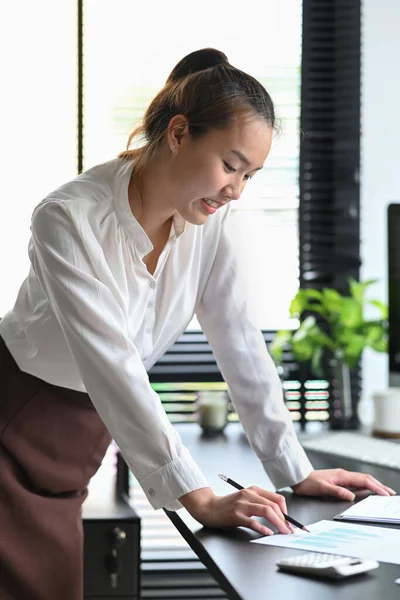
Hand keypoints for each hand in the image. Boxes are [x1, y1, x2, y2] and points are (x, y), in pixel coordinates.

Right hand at [179, 486, 294, 535]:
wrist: (208, 507)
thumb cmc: (228, 505)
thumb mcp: (245, 499)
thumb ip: (259, 503)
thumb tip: (279, 516)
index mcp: (253, 490)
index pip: (277, 498)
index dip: (287, 511)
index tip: (289, 522)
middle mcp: (249, 494)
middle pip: (274, 505)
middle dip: (285, 519)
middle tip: (288, 531)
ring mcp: (242, 504)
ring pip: (267, 511)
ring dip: (278, 523)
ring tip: (283, 532)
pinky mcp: (236, 514)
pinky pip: (253, 521)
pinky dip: (263, 528)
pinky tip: (268, 533)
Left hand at [292, 469, 396, 500]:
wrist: (298, 477)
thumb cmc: (308, 482)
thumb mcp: (322, 488)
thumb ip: (337, 491)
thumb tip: (352, 496)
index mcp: (342, 475)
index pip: (363, 481)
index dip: (376, 487)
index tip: (385, 494)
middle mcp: (343, 475)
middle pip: (365, 479)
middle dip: (379, 485)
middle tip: (390, 493)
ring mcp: (341, 477)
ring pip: (362, 480)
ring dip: (373, 485)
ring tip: (383, 492)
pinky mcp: (339, 480)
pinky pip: (356, 482)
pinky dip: (365, 486)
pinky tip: (367, 490)